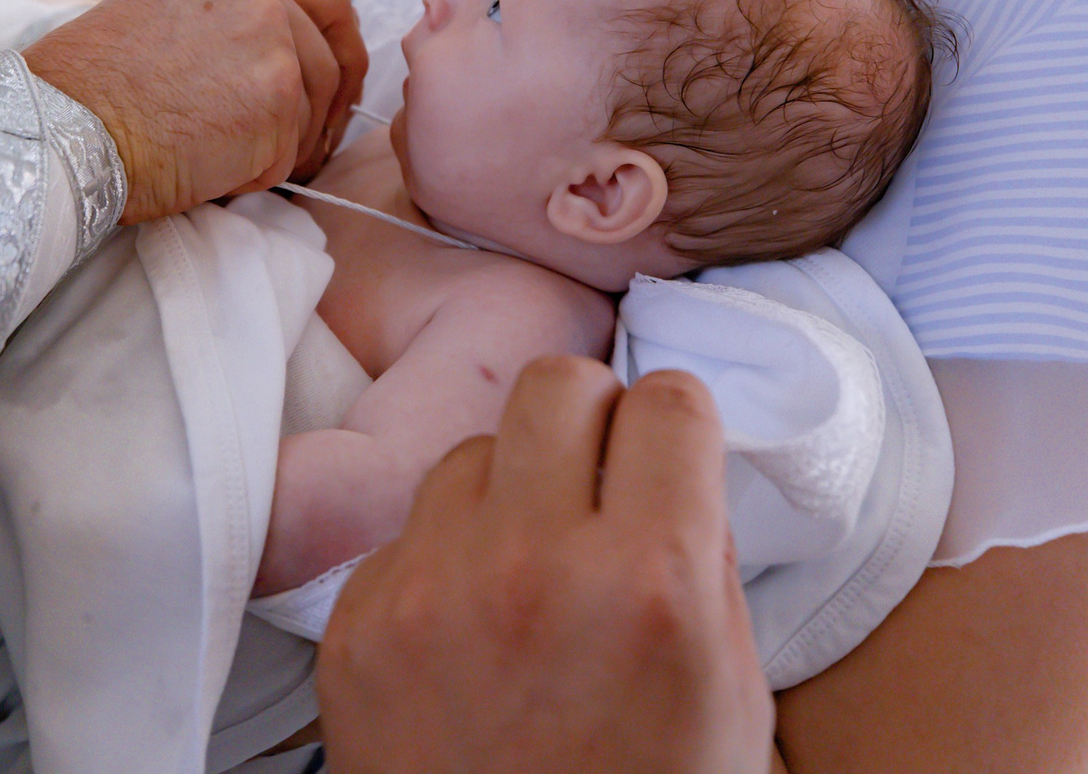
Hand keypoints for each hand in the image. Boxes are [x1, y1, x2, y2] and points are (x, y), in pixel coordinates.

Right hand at [23, 0, 365, 222]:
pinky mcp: (277, 93)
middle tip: (317, 143)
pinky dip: (259, 174)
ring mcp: (272, 35)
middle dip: (335, 103)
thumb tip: (298, 59)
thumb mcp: (172, 14)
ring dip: (287, 145)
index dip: (340, 50)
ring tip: (232, 163)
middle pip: (335, 51)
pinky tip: (213, 172)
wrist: (61, 125)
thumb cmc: (98, 88)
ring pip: (318, 105)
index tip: (334, 88)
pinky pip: (291, 150)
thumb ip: (235, 18)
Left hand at [318, 360, 772, 773]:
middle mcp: (534, 567)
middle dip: (590, 419)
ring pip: (473, 449)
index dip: (675, 426)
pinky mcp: (359, 623)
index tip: (669, 451)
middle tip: (600, 480)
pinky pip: (407, 530)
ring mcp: (432, 590)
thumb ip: (706, 570)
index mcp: (652, 585)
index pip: (666, 402)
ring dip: (510, 490)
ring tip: (531, 570)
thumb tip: (674, 471)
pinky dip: (444, 560)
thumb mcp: (728, 702)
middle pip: (555, 384)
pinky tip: (472, 630)